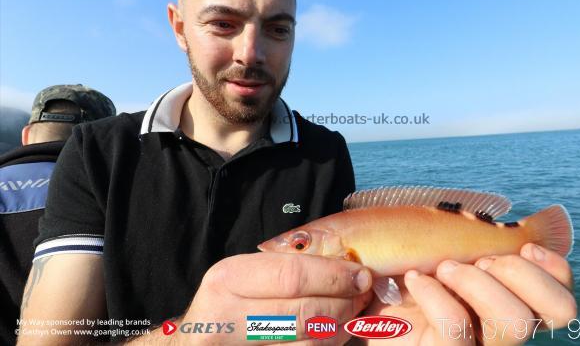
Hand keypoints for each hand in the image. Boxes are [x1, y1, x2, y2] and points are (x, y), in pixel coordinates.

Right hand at [178, 252, 373, 344]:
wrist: (195, 341)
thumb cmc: (230, 300)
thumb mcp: (246, 274)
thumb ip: (286, 267)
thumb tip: (345, 264)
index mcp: (228, 279)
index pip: (292, 276)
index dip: (333, 275)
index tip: (360, 273)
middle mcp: (226, 317)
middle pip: (304, 312)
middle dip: (344, 302)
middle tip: (363, 293)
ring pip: (308, 343)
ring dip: (342, 326)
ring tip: (355, 311)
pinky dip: (328, 345)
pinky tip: (337, 332)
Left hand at [362, 243, 575, 344]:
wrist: (356, 288)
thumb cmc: (396, 262)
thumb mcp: (435, 238)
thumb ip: (471, 232)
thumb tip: (509, 214)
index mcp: (506, 296)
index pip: (563, 296)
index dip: (557, 269)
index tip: (523, 244)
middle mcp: (499, 324)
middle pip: (560, 310)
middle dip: (524, 272)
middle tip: (480, 258)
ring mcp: (474, 344)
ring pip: (516, 322)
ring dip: (480, 281)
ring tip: (443, 267)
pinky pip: (457, 327)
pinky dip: (436, 294)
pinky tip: (414, 280)